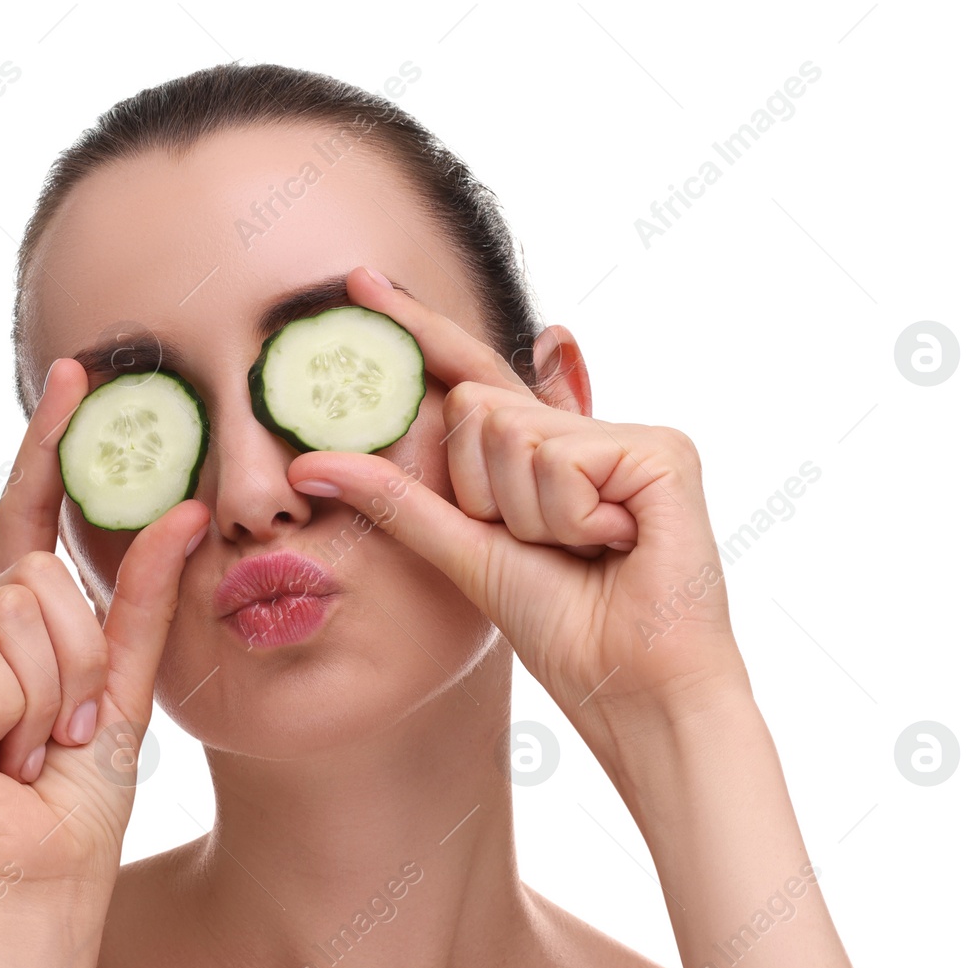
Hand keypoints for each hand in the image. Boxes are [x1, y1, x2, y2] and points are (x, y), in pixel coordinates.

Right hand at [0, 357, 209, 906]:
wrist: (42, 889)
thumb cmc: (81, 805)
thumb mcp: (129, 688)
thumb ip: (148, 600)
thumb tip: (186, 507)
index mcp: (13, 632)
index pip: (31, 521)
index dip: (50, 450)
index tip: (74, 373)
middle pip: (38, 574)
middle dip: (79, 658)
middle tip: (62, 733)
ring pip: (16, 610)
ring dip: (51, 693)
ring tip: (26, 753)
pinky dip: (11, 713)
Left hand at [286, 267, 751, 774]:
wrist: (632, 687)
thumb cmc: (564, 627)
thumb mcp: (463, 552)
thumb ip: (398, 498)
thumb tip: (306, 461)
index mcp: (544, 452)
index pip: (469, 377)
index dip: (417, 331)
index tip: (358, 281)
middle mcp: (587, 432)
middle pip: (476, 410)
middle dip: (485, 493)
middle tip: (546, 547)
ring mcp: (630, 436)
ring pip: (509, 435)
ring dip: (529, 516)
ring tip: (587, 553)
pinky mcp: (661, 450)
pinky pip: (557, 458)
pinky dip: (569, 516)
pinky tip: (617, 544)